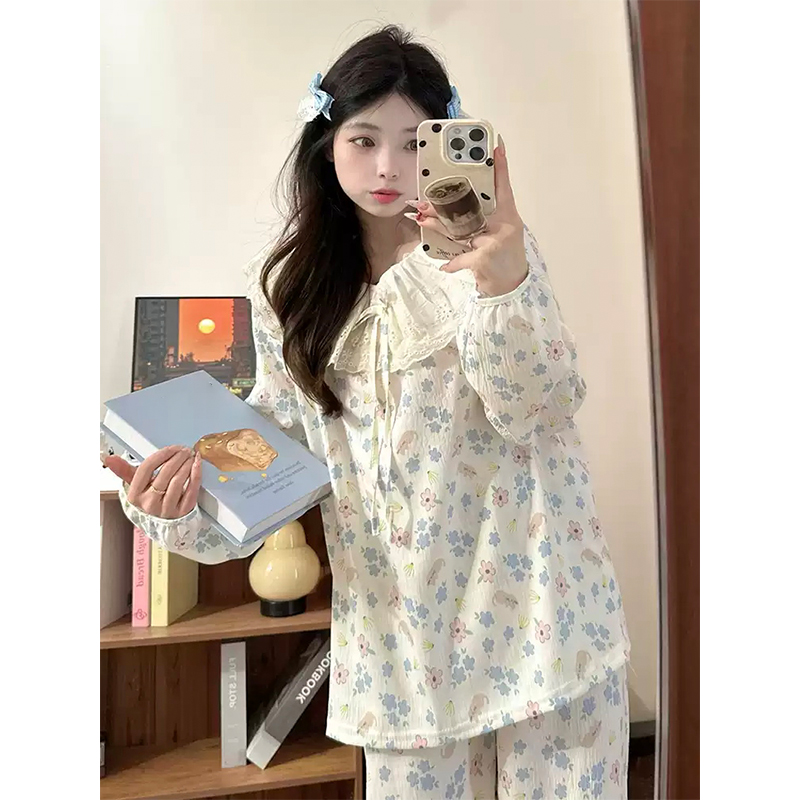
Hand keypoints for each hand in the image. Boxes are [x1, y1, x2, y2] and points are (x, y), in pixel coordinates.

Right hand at [104, 444, 201, 518]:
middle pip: (165, 473)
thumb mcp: (136, 487)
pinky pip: (191, 490)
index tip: (172, 448)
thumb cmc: (151, 501)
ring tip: (190, 456)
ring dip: (187, 464)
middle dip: (177, 457)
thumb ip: (125, 471)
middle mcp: (150, 503)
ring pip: (178, 481)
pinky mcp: (183, 511)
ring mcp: (168, 509)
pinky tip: (197, 465)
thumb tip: (108, 458)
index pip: (147, 468)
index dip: (162, 454)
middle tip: (184, 450)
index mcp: (136, 495)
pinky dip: (196, 474)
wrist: (164, 525)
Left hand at [405, 134, 528, 296]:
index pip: (504, 189)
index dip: (501, 168)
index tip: (497, 146)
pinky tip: (444, 268)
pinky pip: (460, 259)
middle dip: (444, 206)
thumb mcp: (501, 236)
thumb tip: (454, 214)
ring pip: (458, 231)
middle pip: (469, 210)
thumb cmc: (505, 259)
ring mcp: (493, 241)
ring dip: (437, 226)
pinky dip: (452, 265)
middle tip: (423, 201)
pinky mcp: (483, 258)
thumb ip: (483, 223)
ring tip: (421, 220)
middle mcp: (503, 226)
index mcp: (509, 217)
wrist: (512, 286)